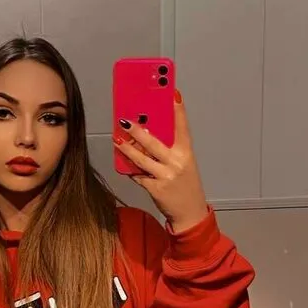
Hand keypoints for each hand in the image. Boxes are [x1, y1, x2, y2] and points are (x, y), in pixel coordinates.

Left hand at [114, 89, 208, 233]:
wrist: (190, 213)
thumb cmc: (185, 186)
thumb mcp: (183, 164)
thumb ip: (170, 151)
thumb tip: (148, 136)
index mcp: (186, 154)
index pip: (183, 128)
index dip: (178, 111)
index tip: (173, 94)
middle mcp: (177, 163)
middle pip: (154, 143)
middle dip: (138, 131)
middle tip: (125, 121)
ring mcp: (166, 176)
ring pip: (141, 159)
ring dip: (127, 149)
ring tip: (117, 140)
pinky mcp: (155, 188)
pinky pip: (138, 176)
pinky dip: (130, 169)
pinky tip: (123, 162)